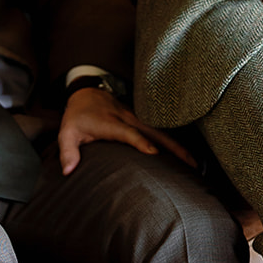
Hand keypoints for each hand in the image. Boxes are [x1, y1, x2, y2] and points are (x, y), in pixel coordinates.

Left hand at [58, 88, 197, 175]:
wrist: (88, 90)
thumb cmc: (78, 115)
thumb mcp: (67, 132)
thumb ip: (67, 151)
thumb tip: (68, 171)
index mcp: (113, 124)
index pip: (130, 134)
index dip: (141, 142)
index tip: (154, 153)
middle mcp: (130, 120)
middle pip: (157, 133)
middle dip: (174, 148)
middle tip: (191, 164)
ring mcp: (139, 119)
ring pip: (163, 133)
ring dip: (179, 147)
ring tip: (195, 163)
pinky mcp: (142, 120)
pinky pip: (160, 131)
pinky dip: (174, 142)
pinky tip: (184, 154)